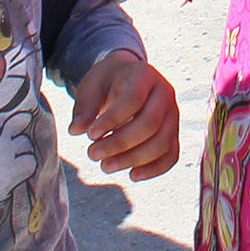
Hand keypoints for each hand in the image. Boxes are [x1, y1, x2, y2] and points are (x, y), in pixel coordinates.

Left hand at [69, 50, 180, 179]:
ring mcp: (172, 113)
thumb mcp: (91, 88)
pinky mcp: (173, 132)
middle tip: (92, 154)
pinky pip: (171, 154)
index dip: (111, 120)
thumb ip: (84, 108)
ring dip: (133, 159)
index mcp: (144, 75)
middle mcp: (164, 92)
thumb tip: (76, 130)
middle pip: (150, 124)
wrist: (126, 79)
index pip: (133, 100)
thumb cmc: (107, 84)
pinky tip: (132, 175)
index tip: (90, 135)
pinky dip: (154, 169)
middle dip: (120, 144)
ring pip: (162, 142)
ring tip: (105, 166)